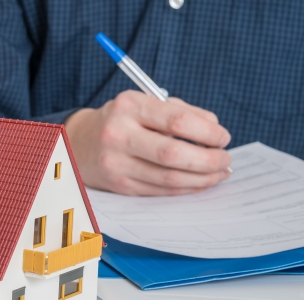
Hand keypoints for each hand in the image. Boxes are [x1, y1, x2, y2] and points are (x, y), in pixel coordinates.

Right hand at [65, 90, 232, 195]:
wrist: (79, 142)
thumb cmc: (122, 120)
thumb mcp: (144, 103)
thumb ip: (181, 111)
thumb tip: (214, 129)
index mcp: (129, 106)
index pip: (177, 121)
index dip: (208, 132)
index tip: (223, 137)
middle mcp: (118, 134)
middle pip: (173, 154)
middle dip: (209, 159)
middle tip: (225, 159)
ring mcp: (116, 163)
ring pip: (169, 178)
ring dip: (202, 178)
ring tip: (219, 172)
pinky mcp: (119, 185)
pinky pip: (161, 191)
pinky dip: (186, 188)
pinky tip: (200, 182)